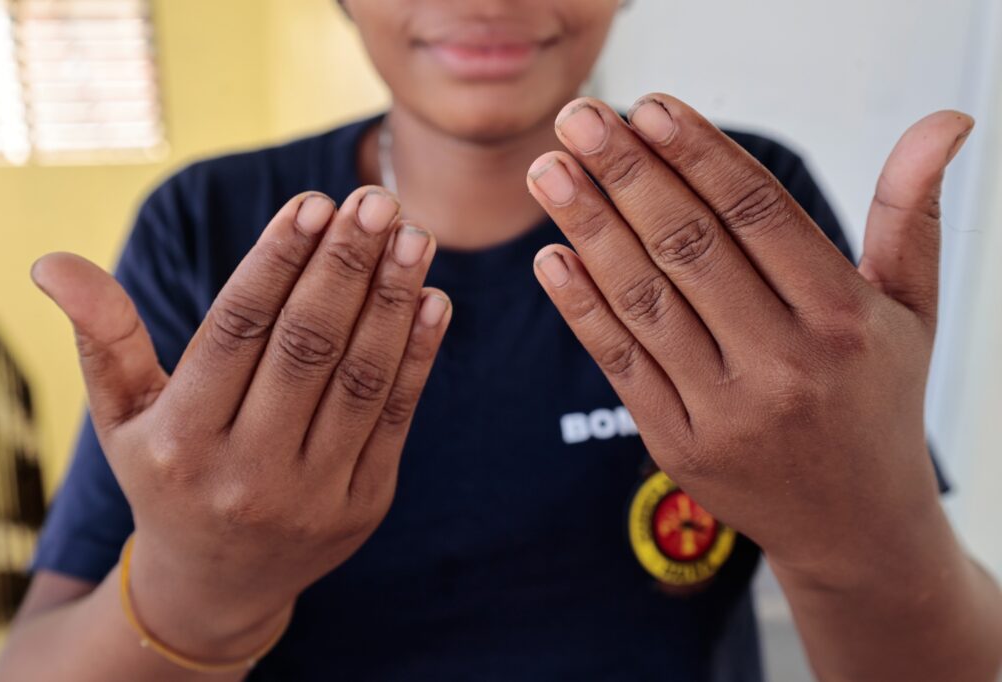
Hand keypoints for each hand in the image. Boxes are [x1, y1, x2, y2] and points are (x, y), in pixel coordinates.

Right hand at [32, 187, 450, 655]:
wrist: (218, 584)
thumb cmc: (168, 476)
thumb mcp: (123, 417)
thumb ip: (103, 337)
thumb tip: (52, 261)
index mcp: (181, 442)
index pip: (237, 331)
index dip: (277, 262)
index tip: (313, 202)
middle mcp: (247, 473)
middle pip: (306, 348)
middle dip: (345, 266)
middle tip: (376, 201)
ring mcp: (313, 495)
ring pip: (361, 379)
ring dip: (393, 301)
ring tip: (415, 236)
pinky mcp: (364, 506)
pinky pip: (397, 418)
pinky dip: (420, 355)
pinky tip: (435, 298)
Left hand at [528, 94, 971, 579]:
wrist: (855, 527)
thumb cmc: (877, 401)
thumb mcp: (910, 311)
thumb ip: (909, 217)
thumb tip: (944, 121)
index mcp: (844, 320)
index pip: (758, 214)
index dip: (698, 155)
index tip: (649, 108)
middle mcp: (785, 365)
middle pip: (690, 248)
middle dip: (626, 176)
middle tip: (579, 120)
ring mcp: (726, 411)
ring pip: (645, 300)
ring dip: (588, 229)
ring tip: (547, 172)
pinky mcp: (679, 445)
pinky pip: (620, 363)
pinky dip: (581, 308)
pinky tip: (551, 256)